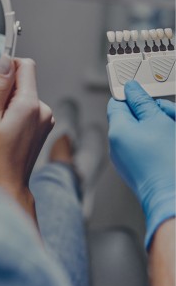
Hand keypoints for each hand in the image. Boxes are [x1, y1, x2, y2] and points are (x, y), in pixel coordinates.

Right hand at [0, 56, 53, 215]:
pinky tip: (8, 130)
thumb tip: (5, 61)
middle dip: (6, 90)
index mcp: (30, 105)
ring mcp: (46, 119)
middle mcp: (43, 110)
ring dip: (10, 103)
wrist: (6, 185)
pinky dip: (17, 113)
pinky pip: (29, 108)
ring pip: (25, 95)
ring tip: (1, 126)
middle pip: (24, 81)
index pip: (26, 66)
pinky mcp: (43, 126)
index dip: (8, 67)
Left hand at [107, 80, 174, 248]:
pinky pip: (143, 147)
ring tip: (172, 130)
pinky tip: (170, 144)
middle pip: (132, 117)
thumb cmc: (166, 161)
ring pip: (141, 132)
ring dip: (158, 126)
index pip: (117, 103)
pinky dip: (156, 142)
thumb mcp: (157, 121)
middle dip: (152, 112)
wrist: (171, 197)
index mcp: (117, 131)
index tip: (147, 92)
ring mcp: (125, 159)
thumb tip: (131, 89)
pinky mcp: (136, 169)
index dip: (132, 95)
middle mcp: (116, 145)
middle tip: (170, 115)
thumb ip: (142, 102)